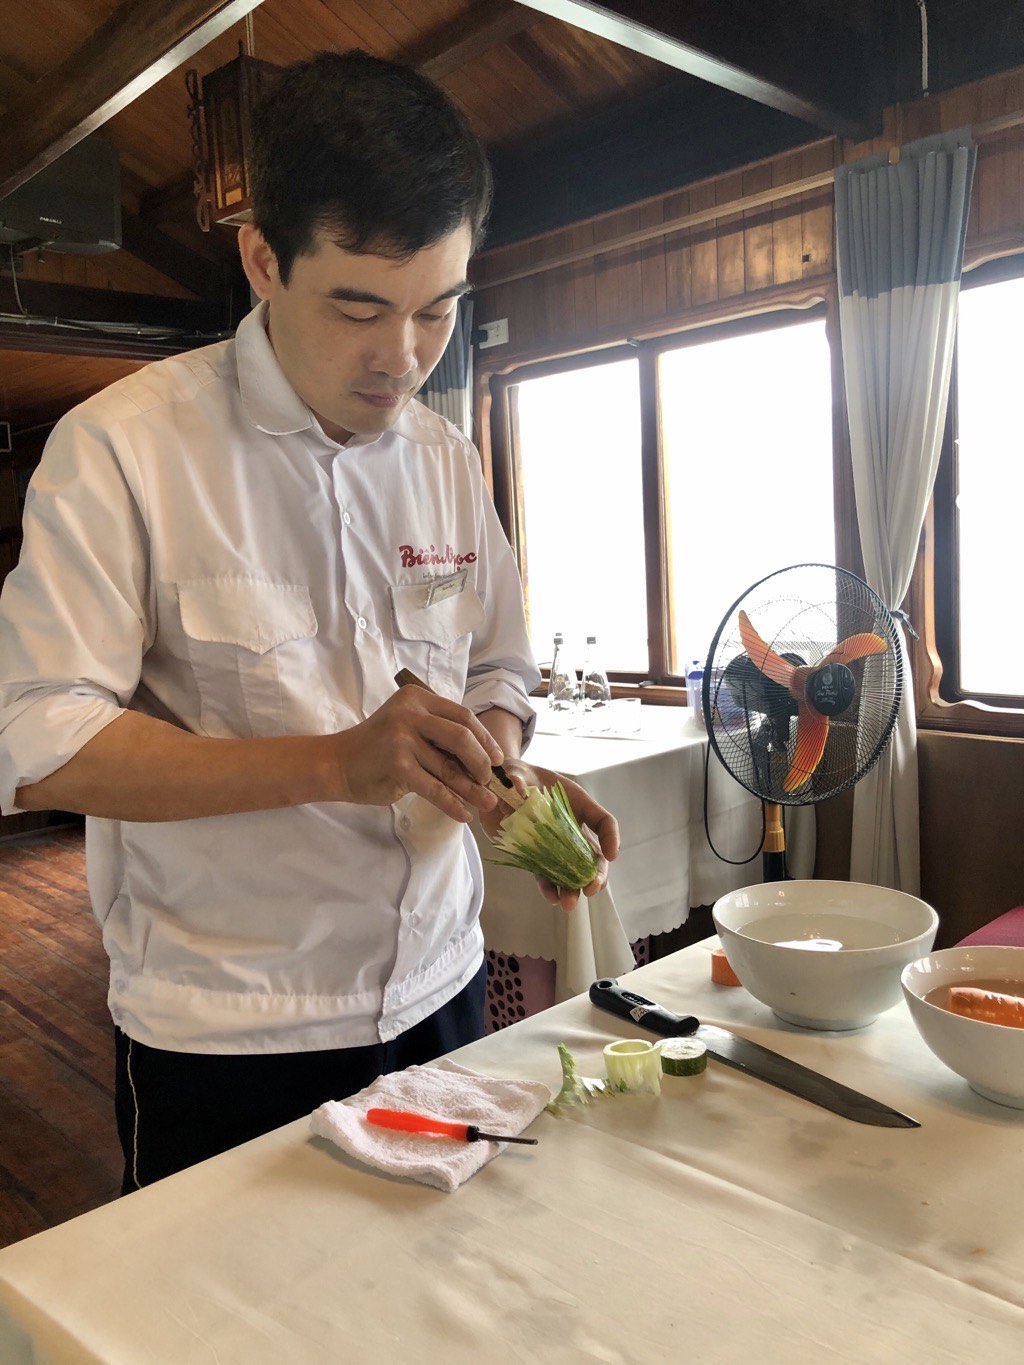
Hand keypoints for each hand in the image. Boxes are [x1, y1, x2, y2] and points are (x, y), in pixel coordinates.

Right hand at [331, 685, 504, 822]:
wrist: (337, 764)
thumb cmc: (377, 748)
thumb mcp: (409, 729)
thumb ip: (438, 736)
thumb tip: (482, 760)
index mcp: (417, 698)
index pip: (463, 716)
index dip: (485, 739)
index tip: (497, 759)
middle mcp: (410, 713)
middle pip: (462, 737)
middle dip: (481, 762)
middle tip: (489, 781)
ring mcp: (402, 738)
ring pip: (448, 767)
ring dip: (471, 789)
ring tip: (486, 802)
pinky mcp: (397, 764)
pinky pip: (434, 788)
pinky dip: (451, 804)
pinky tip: (463, 815)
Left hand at [481, 759, 619, 911]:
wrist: (494, 789)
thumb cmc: (513, 775)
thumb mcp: (516, 770)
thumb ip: (516, 777)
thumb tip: (516, 788)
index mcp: (577, 804)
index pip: (603, 822)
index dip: (611, 838)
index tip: (612, 855)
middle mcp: (569, 827)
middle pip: (592, 854)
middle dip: (596, 874)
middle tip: (591, 887)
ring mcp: (553, 844)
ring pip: (571, 870)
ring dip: (573, 888)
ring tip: (569, 904)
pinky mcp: (533, 855)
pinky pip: (545, 875)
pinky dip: (549, 888)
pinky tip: (553, 899)